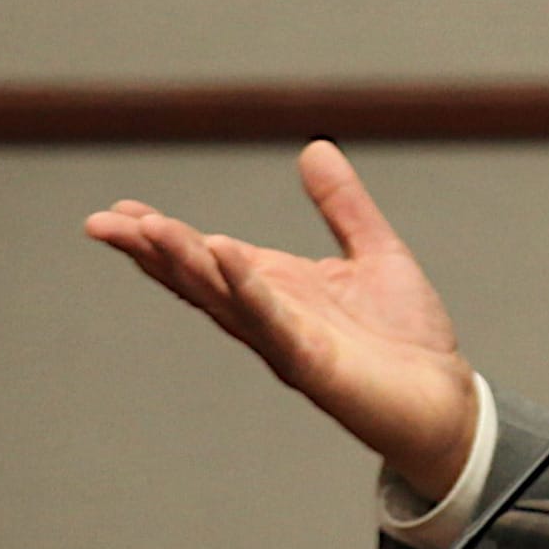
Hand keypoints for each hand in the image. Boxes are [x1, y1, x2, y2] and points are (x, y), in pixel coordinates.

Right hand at [85, 141, 478, 497]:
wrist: (448, 401)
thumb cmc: (408, 338)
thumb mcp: (375, 253)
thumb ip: (344, 206)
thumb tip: (315, 148)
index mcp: (278, 289)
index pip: (208, 259)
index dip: (164, 237)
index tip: (119, 212)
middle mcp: (271, 317)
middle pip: (197, 279)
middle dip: (150, 251)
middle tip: (99, 222)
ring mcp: (287, 343)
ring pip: (223, 298)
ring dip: (184, 263)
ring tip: (146, 229)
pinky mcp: (314, 365)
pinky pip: (272, 322)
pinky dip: (247, 287)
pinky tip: (223, 254)